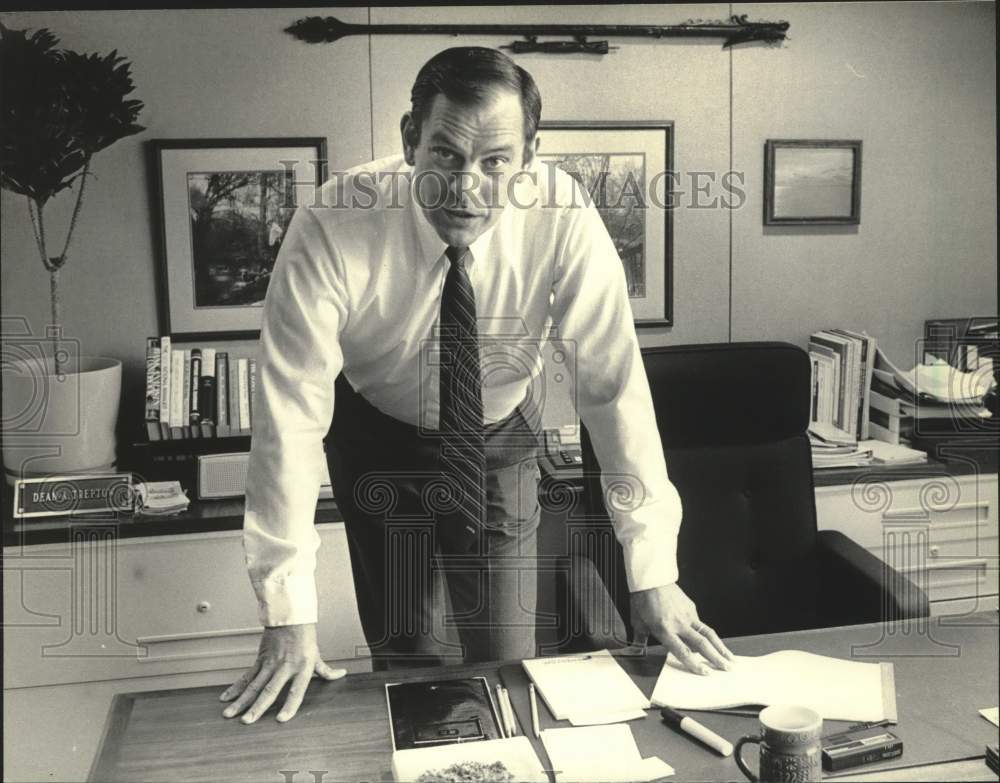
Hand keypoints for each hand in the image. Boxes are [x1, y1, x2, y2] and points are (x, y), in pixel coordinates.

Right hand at [220, 623, 345, 723]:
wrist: (290, 617)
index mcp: (302, 668)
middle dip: (257, 707)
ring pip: (254, 685)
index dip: (290, 706)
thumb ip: (326, 670)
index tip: (281, 720)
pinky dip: (236, 687)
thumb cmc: (305, 637)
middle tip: (247, 721)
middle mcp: (285, 667)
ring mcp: (270, 664)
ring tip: (230, 714)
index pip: (296, 691)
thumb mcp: (316, 655)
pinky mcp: (260, 659)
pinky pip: (247, 676)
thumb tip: (341, 675)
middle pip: (270, 690)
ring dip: (241, 701)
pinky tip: (227, 698)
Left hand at [630, 583, 733, 674]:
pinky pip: (701, 624)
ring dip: (721, 647)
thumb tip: (637, 651)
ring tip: (730, 658)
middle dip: (717, 658)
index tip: (706, 673)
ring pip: (708, 633)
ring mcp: (688, 614)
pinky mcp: (691, 607)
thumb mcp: (637, 622)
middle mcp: (679, 623)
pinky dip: (709, 635)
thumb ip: (640, 639)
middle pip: (702, 644)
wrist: (650, 578)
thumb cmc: (642, 599)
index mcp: (665, 630)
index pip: (683, 651)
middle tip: (727, 668)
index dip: (695, 664)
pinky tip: (714, 642)